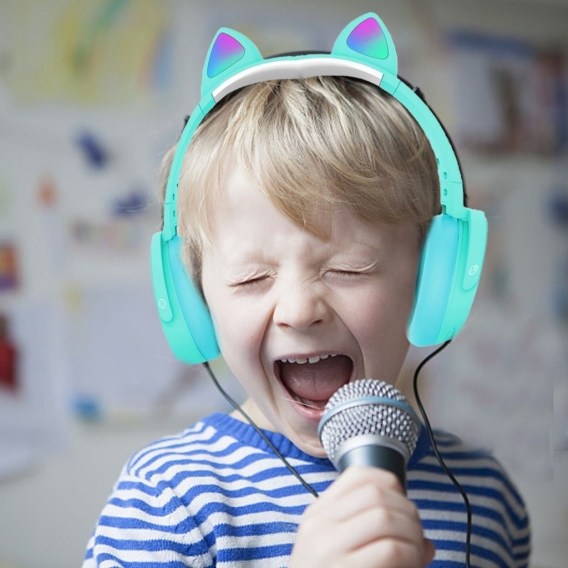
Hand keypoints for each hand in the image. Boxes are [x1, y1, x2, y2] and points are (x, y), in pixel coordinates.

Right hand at [289, 466, 434, 567]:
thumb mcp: (339, 551)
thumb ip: (374, 537)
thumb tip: (426, 543)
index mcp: (318, 514)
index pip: (357, 475)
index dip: (390, 484)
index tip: (402, 505)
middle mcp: (319, 524)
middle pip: (376, 493)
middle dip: (408, 511)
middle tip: (416, 536)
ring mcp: (328, 546)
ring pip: (385, 516)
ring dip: (411, 533)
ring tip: (415, 553)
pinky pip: (390, 549)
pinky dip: (410, 554)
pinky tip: (410, 565)